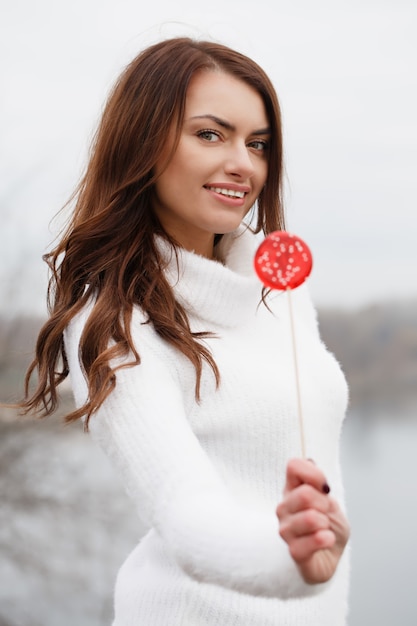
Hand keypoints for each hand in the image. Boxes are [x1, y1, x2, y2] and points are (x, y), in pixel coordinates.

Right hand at [276, 458, 349, 584]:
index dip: (314, 474)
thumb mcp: (330, 502)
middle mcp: (284, 507)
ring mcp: (285, 530)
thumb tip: (309, 461)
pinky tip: (326, 540)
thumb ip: (318, 485)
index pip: (294, 466)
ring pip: (309, 518)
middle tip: (325, 514)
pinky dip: (325, 540)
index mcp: (292, 490)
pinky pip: (312, 541)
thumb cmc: (328, 527)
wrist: (331, 557)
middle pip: (304, 494)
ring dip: (325, 524)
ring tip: (324, 530)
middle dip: (324, 504)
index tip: (324, 488)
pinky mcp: (293, 551)